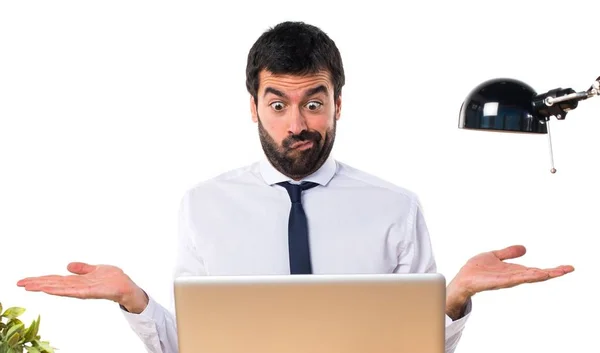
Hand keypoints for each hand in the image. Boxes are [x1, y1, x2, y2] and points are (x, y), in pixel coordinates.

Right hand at [16, 262, 148, 312]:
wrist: (127, 287)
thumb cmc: (113, 279)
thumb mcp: (96, 269)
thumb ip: (82, 268)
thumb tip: (68, 265)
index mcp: (78, 281)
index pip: (56, 280)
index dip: (41, 279)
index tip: (26, 280)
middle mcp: (77, 286)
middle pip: (54, 284)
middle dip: (37, 283)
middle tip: (20, 283)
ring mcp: (82, 290)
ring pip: (59, 288)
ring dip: (44, 287)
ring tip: (30, 286)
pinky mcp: (89, 292)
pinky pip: (72, 291)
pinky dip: (60, 290)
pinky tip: (50, 289)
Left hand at [445, 245, 573, 319]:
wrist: (462, 277)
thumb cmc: (476, 269)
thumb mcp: (494, 256)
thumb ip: (509, 253)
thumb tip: (525, 248)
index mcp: (515, 271)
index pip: (537, 270)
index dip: (552, 269)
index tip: (568, 267)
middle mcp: (514, 277)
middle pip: (537, 275)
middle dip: (553, 272)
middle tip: (569, 269)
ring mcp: (507, 280)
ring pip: (529, 277)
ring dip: (543, 274)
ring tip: (558, 271)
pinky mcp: (498, 282)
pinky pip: (514, 279)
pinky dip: (526, 277)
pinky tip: (536, 274)